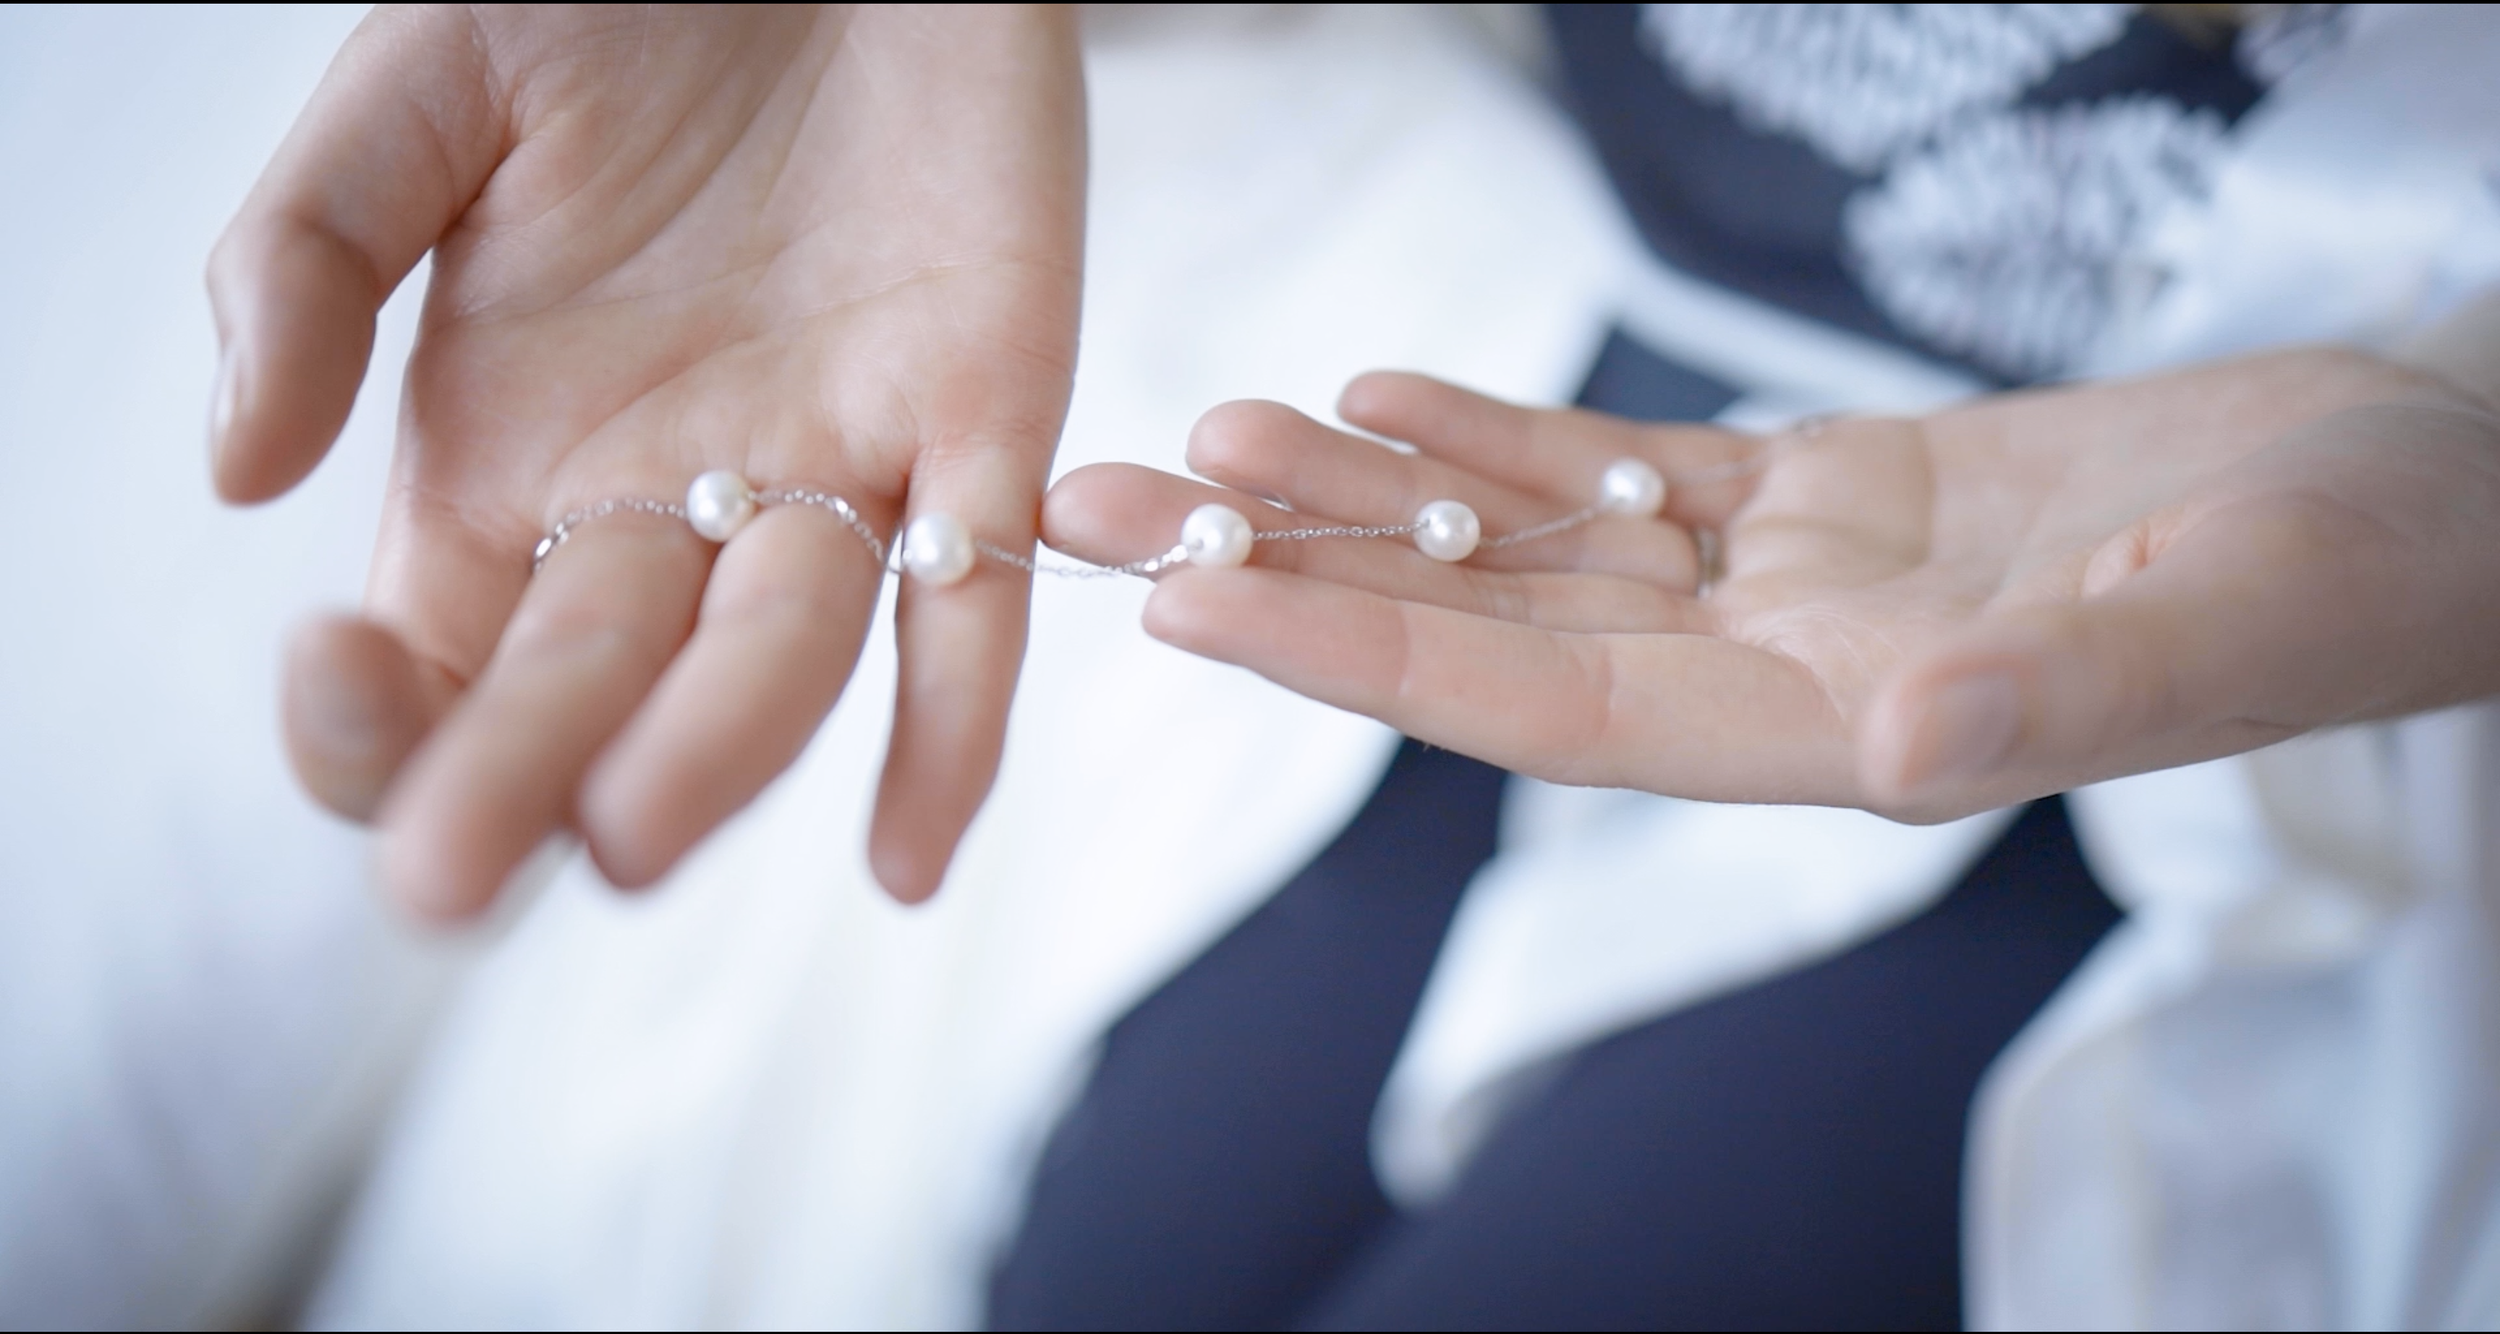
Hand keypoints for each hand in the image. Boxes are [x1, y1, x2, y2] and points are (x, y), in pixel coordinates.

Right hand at [209, 5, 1085, 916]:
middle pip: (592, 699)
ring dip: (706, 762)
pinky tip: (909, 862)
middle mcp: (666, 502)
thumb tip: (235, 480)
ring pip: (773, 671)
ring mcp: (828, 475)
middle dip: (516, 788)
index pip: (436, 662)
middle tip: (449, 877)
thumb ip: (307, 263)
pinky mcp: (982, 424)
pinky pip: (972, 609)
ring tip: (637, 834)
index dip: (376, 714)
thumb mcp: (417, 96)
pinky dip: (951, 734)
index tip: (339, 670)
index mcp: (505, 454)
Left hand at [1042, 347, 2499, 820]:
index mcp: (1840, 731)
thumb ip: (2068, 700)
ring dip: (1356, 494)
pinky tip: (1375, 395)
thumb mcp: (2239, 620)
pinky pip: (1626, 470)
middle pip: (1486, 626)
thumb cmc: (2367, 567)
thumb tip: (1898, 756)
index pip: (1549, 708)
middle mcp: (1780, 672)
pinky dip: (1497, 433)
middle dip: (1287, 572)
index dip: (1364, 653)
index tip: (1193, 598)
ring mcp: (1797, 583)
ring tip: (1196, 437)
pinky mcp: (1834, 497)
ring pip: (1529, 541)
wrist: (2429, 490)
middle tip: (1093, 513)